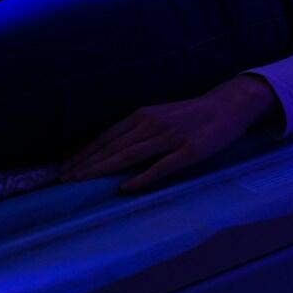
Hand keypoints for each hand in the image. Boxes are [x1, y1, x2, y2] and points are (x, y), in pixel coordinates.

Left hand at [60, 74, 279, 193]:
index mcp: (143, 116)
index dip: (85, 154)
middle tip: (64, 180)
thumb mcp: (160, 116)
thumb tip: (111, 150)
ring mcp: (171, 137)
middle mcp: (152, 124)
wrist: (229, 105)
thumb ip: (138, 131)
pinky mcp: (189, 151)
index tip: (65, 169)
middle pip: (113, 147)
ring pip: (130, 155)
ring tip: (83, 182)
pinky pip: (162, 166)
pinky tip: (126, 188)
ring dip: (104, 169)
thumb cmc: (192, 114)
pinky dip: (142, 177)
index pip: (107, 137)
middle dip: (86, 164)